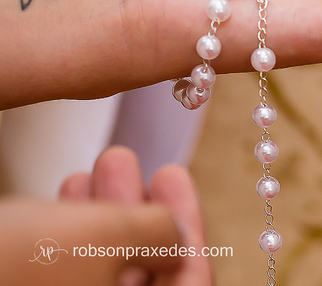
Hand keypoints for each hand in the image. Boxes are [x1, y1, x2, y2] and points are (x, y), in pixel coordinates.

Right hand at [2, 146, 208, 285]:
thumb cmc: (20, 263)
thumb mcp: (109, 232)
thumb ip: (161, 230)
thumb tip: (175, 233)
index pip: (188, 283)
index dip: (189, 228)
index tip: (172, 175)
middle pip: (139, 276)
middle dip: (137, 210)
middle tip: (126, 161)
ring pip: (96, 271)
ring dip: (101, 214)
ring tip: (97, 165)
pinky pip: (61, 275)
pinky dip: (67, 236)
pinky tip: (65, 191)